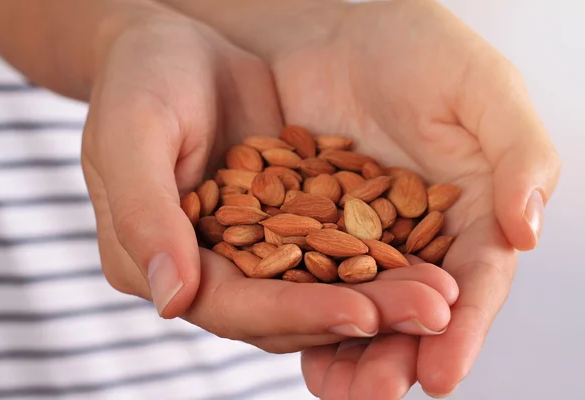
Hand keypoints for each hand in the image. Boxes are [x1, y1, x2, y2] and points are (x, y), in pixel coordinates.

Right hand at [81, 13, 456, 353]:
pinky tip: (432, 251)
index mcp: (166, 259)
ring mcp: (259, 242)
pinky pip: (341, 239)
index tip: (360, 314)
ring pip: (323, 281)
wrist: (180, 45)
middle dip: (359, 312)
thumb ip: (144, 215)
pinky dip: (383, 249)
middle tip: (431, 311)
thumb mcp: (131, 134)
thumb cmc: (141, 80)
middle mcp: (216, 265)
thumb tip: (170, 300)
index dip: (294, 312)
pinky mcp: (294, 215)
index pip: (233, 305)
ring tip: (444, 293)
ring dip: (383, 290)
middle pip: (289, 306)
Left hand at [253, 0, 559, 396]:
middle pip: (411, 310)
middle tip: (373, 392)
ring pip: (358, 304)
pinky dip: (299, 306)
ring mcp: (360, 237)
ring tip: (330, 385)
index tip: (441, 375)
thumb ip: (519, 154)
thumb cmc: (420, 50)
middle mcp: (417, 238)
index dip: (462, 330)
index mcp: (473, 215)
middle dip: (395, 355)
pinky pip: (304, 273)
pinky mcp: (308, 227)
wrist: (336, 34)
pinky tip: (285, 336)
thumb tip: (528, 232)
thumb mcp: (482, 89)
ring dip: (344, 348)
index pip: (474, 284)